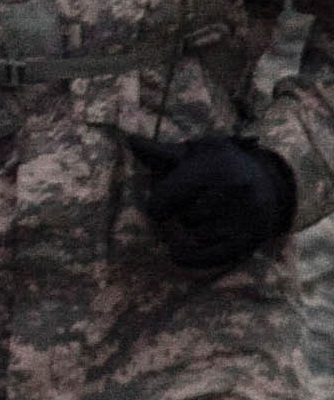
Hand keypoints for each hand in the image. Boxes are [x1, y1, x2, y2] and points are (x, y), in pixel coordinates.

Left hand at [130, 135, 295, 271]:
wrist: (268, 179)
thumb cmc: (220, 163)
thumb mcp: (195, 152)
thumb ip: (162, 153)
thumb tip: (130, 140)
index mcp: (215, 168)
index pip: (167, 198)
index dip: (158, 203)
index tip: (161, 203)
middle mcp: (235, 191)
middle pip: (185, 219)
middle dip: (180, 215)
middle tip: (191, 205)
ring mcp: (247, 216)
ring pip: (198, 236)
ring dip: (192, 232)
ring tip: (203, 217)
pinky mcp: (253, 237)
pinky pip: (216, 256)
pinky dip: (193, 259)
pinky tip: (177, 256)